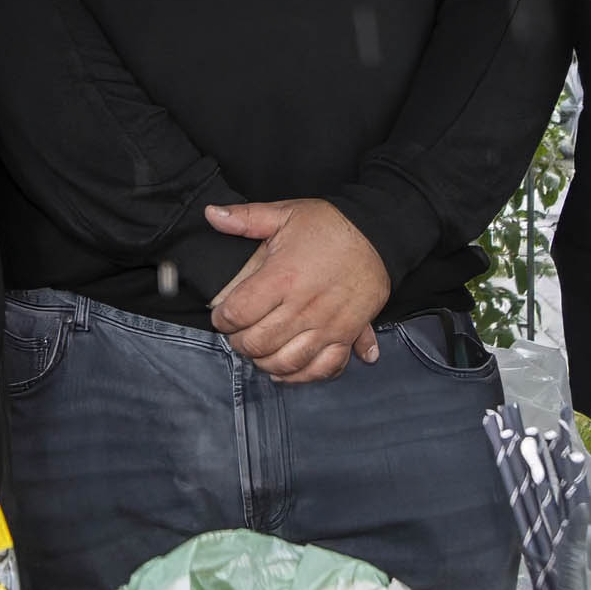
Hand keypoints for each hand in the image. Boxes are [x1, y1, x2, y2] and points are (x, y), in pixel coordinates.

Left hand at [204, 199, 389, 384]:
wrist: (379, 234)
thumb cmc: (330, 225)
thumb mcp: (285, 213)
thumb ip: (245, 218)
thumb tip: (211, 214)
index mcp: (282, 277)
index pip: (237, 313)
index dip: (222, 318)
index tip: (222, 314)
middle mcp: (303, 307)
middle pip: (256, 344)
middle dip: (239, 342)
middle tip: (238, 333)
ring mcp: (326, 325)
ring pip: (285, 362)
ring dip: (265, 361)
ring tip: (260, 350)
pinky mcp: (346, 335)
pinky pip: (322, 369)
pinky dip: (302, 376)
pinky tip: (287, 370)